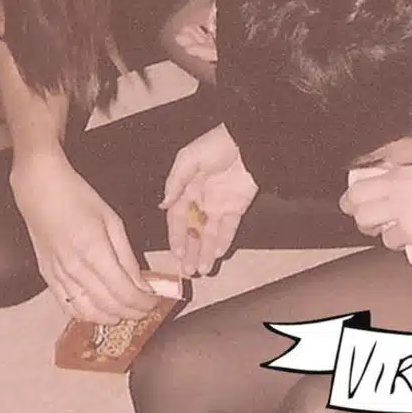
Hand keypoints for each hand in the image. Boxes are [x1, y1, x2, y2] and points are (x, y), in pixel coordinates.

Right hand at [12, 153, 156, 323]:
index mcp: (95, 252)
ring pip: (87, 311)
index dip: (142, 303)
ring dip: (110, 318)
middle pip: (108, 305)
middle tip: (146, 310)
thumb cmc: (81, 200)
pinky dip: (86, 315)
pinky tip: (99, 313)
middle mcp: (75, 270)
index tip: (155, 302)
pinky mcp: (46, 278)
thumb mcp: (113, 222)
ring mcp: (58, 276)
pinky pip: (66, 306)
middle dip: (131, 312)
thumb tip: (142, 284)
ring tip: (126, 314)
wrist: (41, 192)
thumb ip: (127, 256)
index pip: (124, 291)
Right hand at [161, 123, 258, 275]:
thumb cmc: (216, 144)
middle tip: (188, 271)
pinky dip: (224, 241)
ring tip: (202, 270)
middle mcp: (202, 200)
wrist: (249, 140)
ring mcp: (220, 204)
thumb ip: (175, 182)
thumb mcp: (189, 158)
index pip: (177, 218)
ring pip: (210, 233)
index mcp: (186, 188)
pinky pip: (229, 227)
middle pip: (193, 230)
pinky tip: (218, 254)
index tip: (176, 254)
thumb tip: (162, 205)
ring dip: (206, 252)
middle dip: (190, 251)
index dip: (176, 236)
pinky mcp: (238, 206)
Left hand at [340, 142, 411, 252]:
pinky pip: (388, 240)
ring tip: (379, 227)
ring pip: (363, 220)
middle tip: (362, 210)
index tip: (367, 186)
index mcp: (403, 160)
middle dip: (354, 205)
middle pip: (353, 197)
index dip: (362, 180)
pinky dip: (394, 242)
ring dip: (370, 226)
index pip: (364, 169)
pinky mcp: (409, 230)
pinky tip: (405, 239)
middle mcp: (395, 183)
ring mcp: (399, 208)